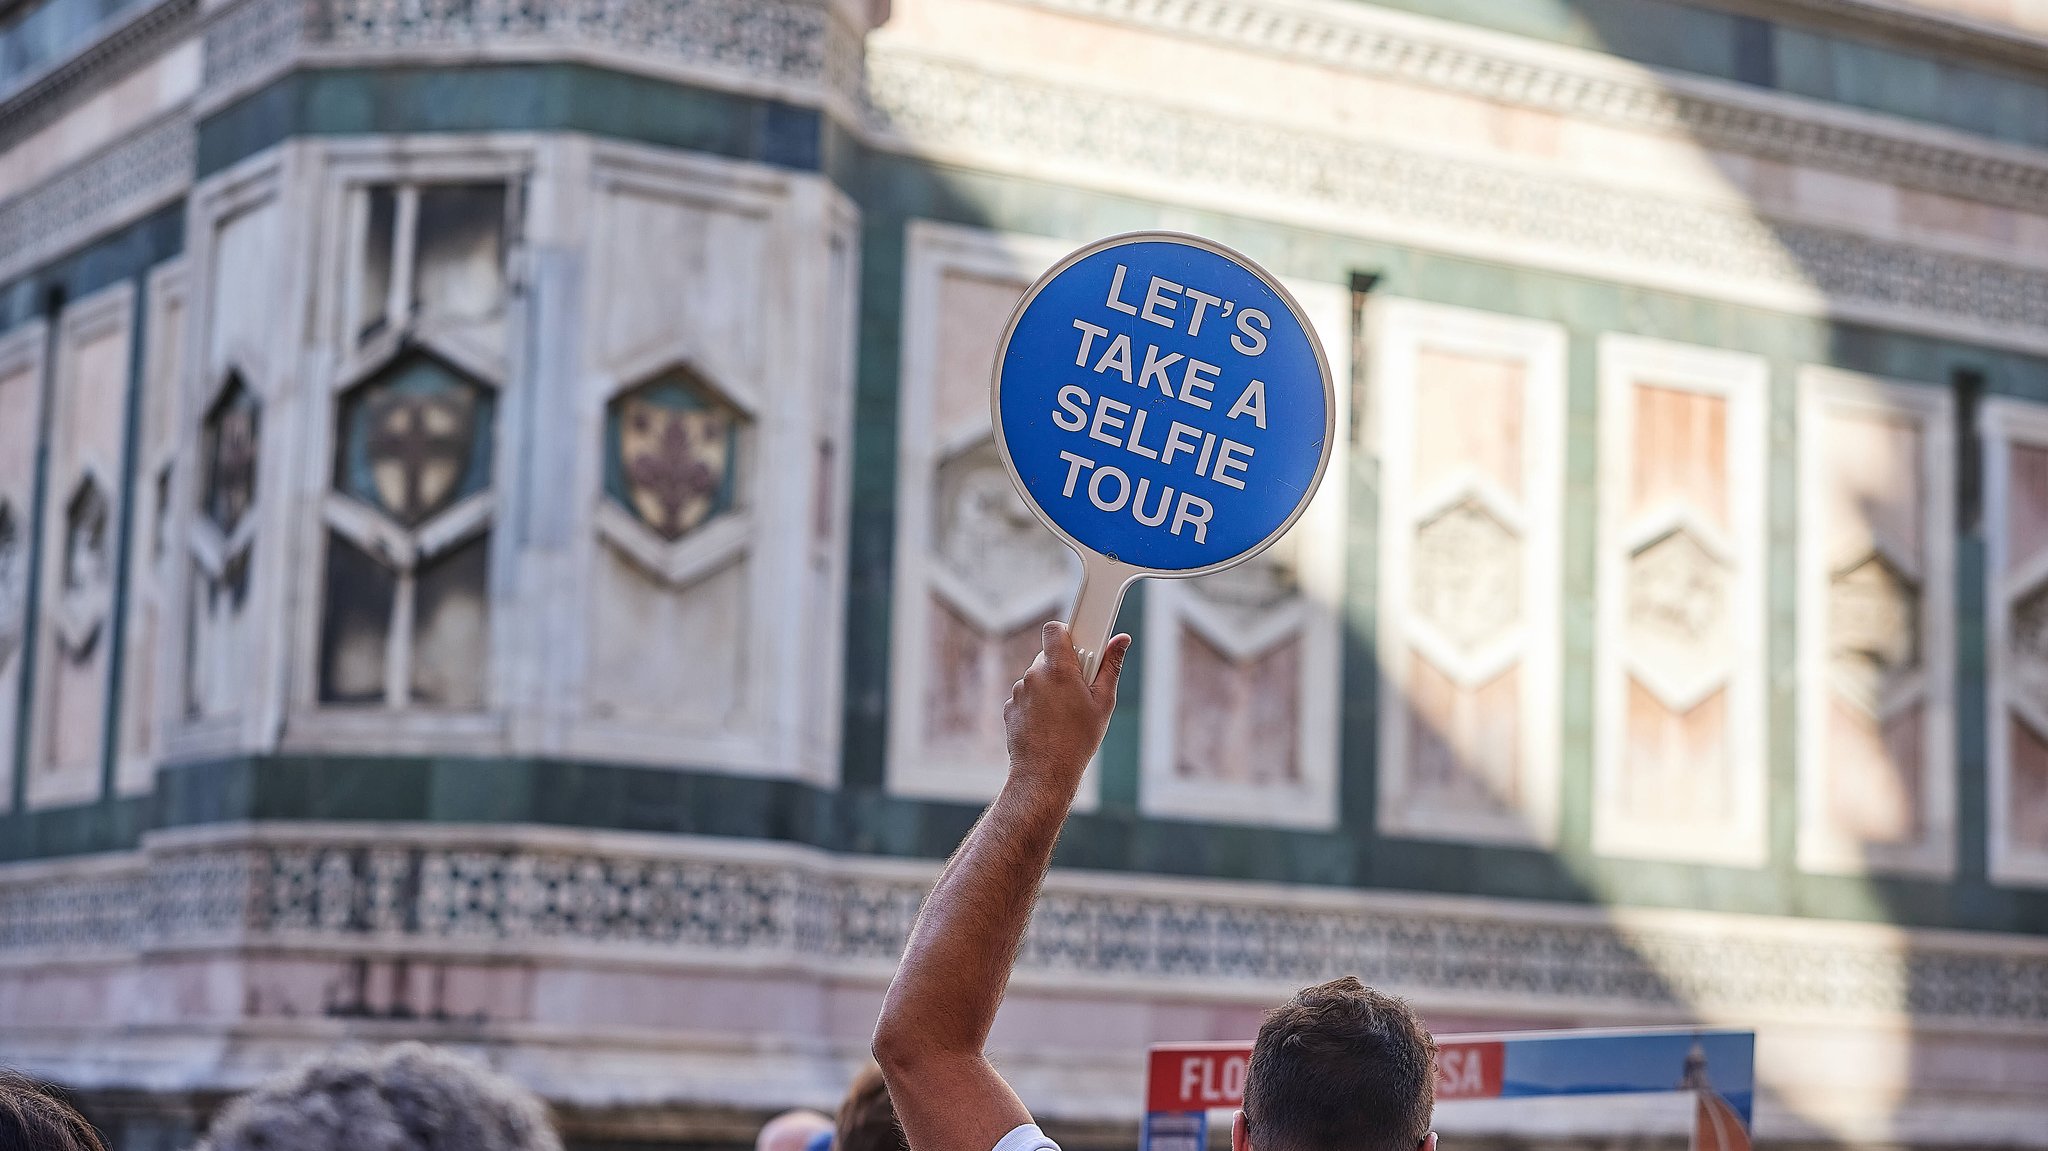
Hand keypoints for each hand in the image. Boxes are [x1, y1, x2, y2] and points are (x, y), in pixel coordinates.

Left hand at [1002, 622, 1130, 796]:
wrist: (1044, 774)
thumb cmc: (1077, 741)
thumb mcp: (1103, 703)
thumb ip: (1111, 667)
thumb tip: (1121, 641)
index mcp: (1058, 669)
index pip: (1056, 629)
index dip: (1069, 632)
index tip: (1082, 643)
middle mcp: (1034, 675)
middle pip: (1050, 655)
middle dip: (1066, 666)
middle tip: (1082, 687)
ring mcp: (1019, 691)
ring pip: (1039, 677)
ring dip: (1052, 686)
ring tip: (1067, 712)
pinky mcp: (1010, 707)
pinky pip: (1028, 695)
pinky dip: (1039, 702)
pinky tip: (1051, 722)